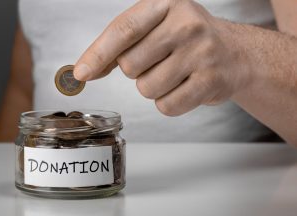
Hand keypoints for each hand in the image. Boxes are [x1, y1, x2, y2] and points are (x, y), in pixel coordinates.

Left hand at [74, 0, 251, 115]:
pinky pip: (167, 106)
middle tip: (159, 60)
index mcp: (166, 3)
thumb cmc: (185, 40)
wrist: (234, 53)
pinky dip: (169, 103)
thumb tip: (85, 71)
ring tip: (174, 73)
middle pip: (130, 65)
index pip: (124, 29)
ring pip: (147, 88)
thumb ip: (119, 46)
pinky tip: (184, 87)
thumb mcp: (154, 28)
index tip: (81, 74)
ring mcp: (202, 52)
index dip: (98, 54)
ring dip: (153, 87)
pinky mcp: (211, 81)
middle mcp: (186, 23)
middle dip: (136, 71)